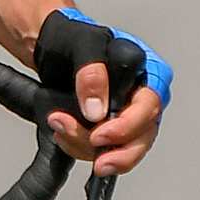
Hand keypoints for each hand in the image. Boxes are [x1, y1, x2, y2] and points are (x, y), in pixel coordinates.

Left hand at [33, 9, 171, 178]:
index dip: (128, 126)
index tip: (101, 134)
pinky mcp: (106, 130)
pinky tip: (63, 132)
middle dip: (118, 154)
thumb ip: (92, 72)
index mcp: (147, 72)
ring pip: (120, 150)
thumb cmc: (71, 39)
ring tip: (60, 125)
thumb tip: (97, 108)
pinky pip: (100, 151)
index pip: (150, 106)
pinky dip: (78, 147)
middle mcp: (140, 99)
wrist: (49, 47)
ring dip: (87, 147)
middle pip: (143, 137)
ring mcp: (125, 117)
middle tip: (97, 161)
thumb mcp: (82, 43)